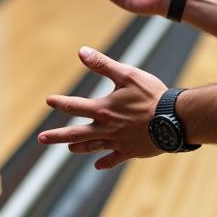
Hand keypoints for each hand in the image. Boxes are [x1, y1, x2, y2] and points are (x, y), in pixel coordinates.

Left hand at [38, 46, 165, 168]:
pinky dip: (104, 162)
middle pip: (76, 134)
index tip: (49, 101)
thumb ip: (103, 64)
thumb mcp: (127, 74)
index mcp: (103, 109)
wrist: (174, 119)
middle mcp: (106, 128)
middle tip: (42, 139)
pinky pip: (113, 159)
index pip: (75, 106)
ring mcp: (117, 142)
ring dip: (78, 147)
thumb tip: (81, 51)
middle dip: (57, 136)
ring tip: (67, 148)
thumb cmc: (152, 95)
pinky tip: (98, 165)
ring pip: (92, 147)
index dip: (60, 103)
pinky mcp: (130, 151)